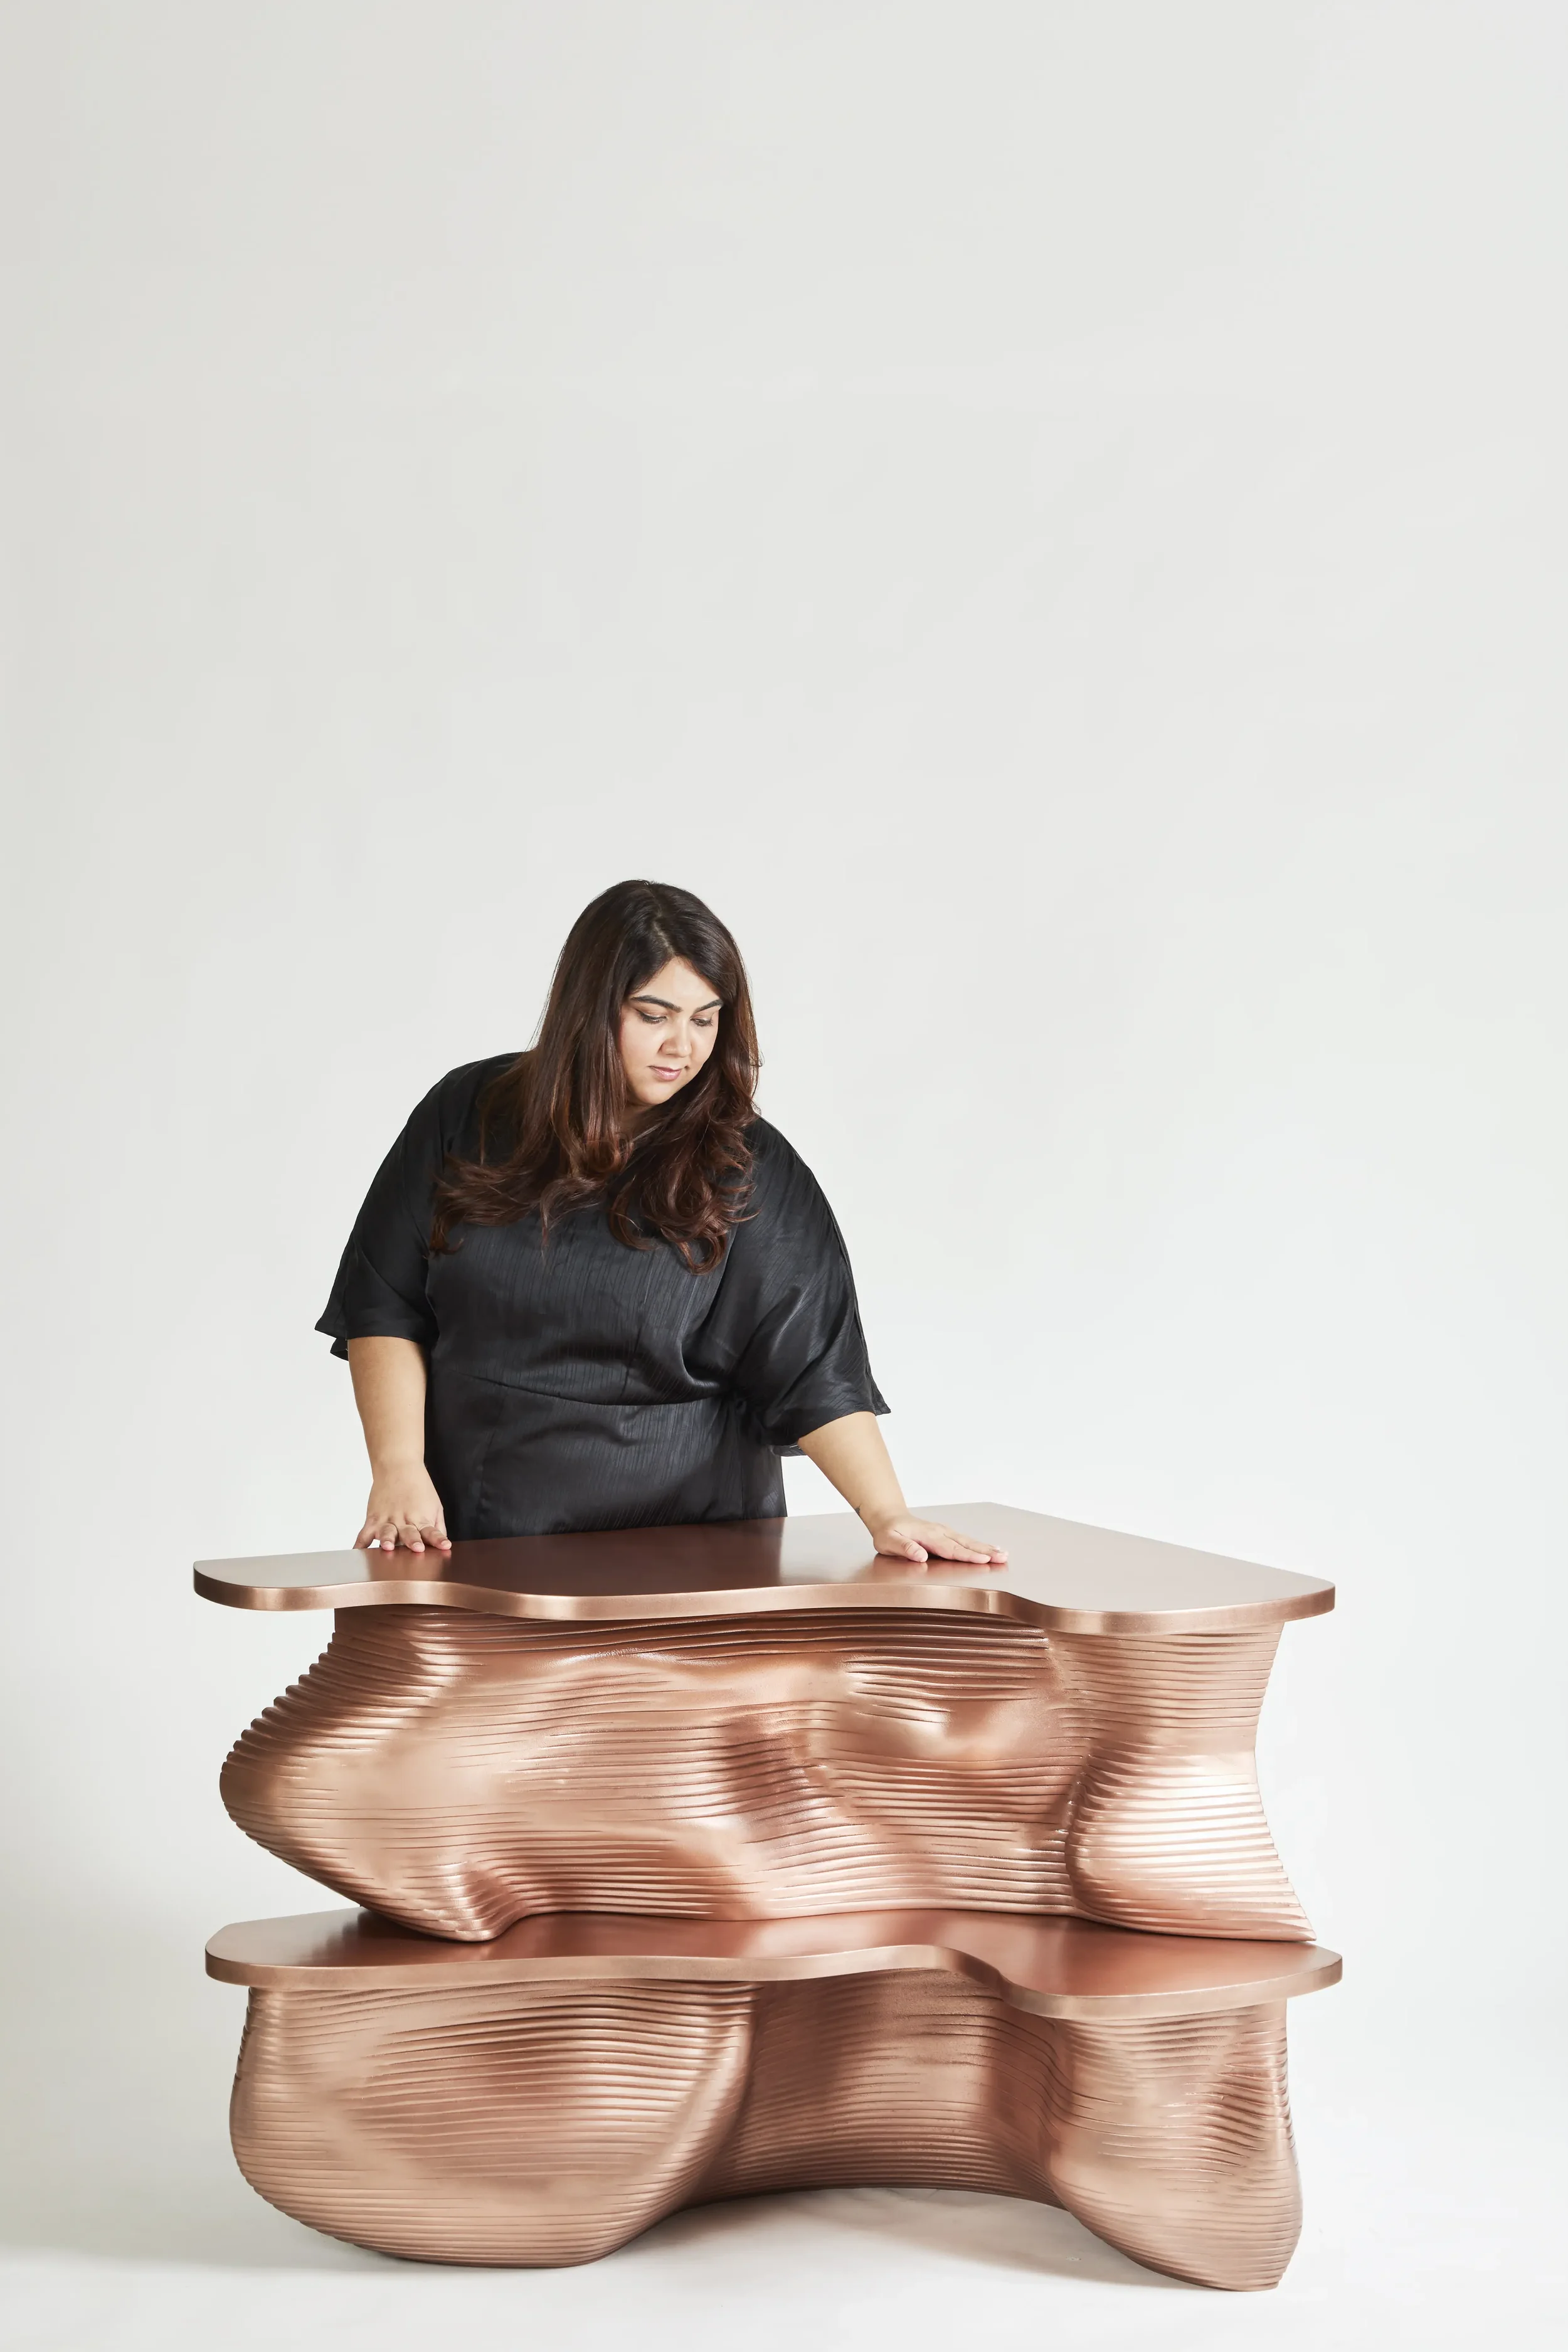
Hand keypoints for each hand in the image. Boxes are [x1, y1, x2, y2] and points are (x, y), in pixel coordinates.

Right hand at [355, 1464, 451, 1553]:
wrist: (398, 1466)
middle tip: (417, 1548)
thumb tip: (441, 1546)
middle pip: (409, 1534)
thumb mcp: (435, 1506)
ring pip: (387, 1532)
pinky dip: (360, 1544)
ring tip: (387, 1546)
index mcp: (422, 1518)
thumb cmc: (418, 1488)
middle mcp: (404, 1520)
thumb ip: (437, 1527)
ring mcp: (387, 1519)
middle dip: (413, 1541)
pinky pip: (364, 1534)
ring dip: (387, 1539)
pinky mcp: (373, 1518)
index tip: (445, 1545)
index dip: (438, 1539)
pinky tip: (358, 1551)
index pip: (432, 1531)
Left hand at [864, 1515, 1007, 1567]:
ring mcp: (944, 1532)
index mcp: (928, 1536)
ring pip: (968, 1541)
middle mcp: (940, 1532)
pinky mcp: (946, 1534)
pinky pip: (965, 1541)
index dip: (968, 1556)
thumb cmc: (888, 1532)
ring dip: (986, 1548)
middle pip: (965, 1544)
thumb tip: (921, 1555)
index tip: (984, 1560)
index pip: (951, 1549)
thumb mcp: (888, 1541)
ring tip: (1004, 1554)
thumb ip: (904, 1548)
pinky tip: (991, 1549)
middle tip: (1003, 1557)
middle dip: (985, 1551)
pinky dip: (980, 1546)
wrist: (889, 1517)